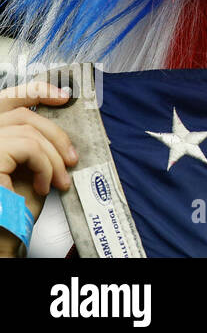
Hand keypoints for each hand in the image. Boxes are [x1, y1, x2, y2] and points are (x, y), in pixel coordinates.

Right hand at [0, 81, 76, 256]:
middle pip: (21, 114)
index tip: (63, 96)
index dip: (35, 91)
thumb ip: (33, 147)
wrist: (2, 241)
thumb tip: (59, 131)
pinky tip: (46, 186)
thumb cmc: (11, 216)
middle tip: (72, 158)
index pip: (7, 102)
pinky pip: (28, 147)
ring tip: (60, 180)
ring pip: (28, 130)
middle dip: (56, 133)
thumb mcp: (27, 171)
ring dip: (53, 156)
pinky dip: (45, 165)